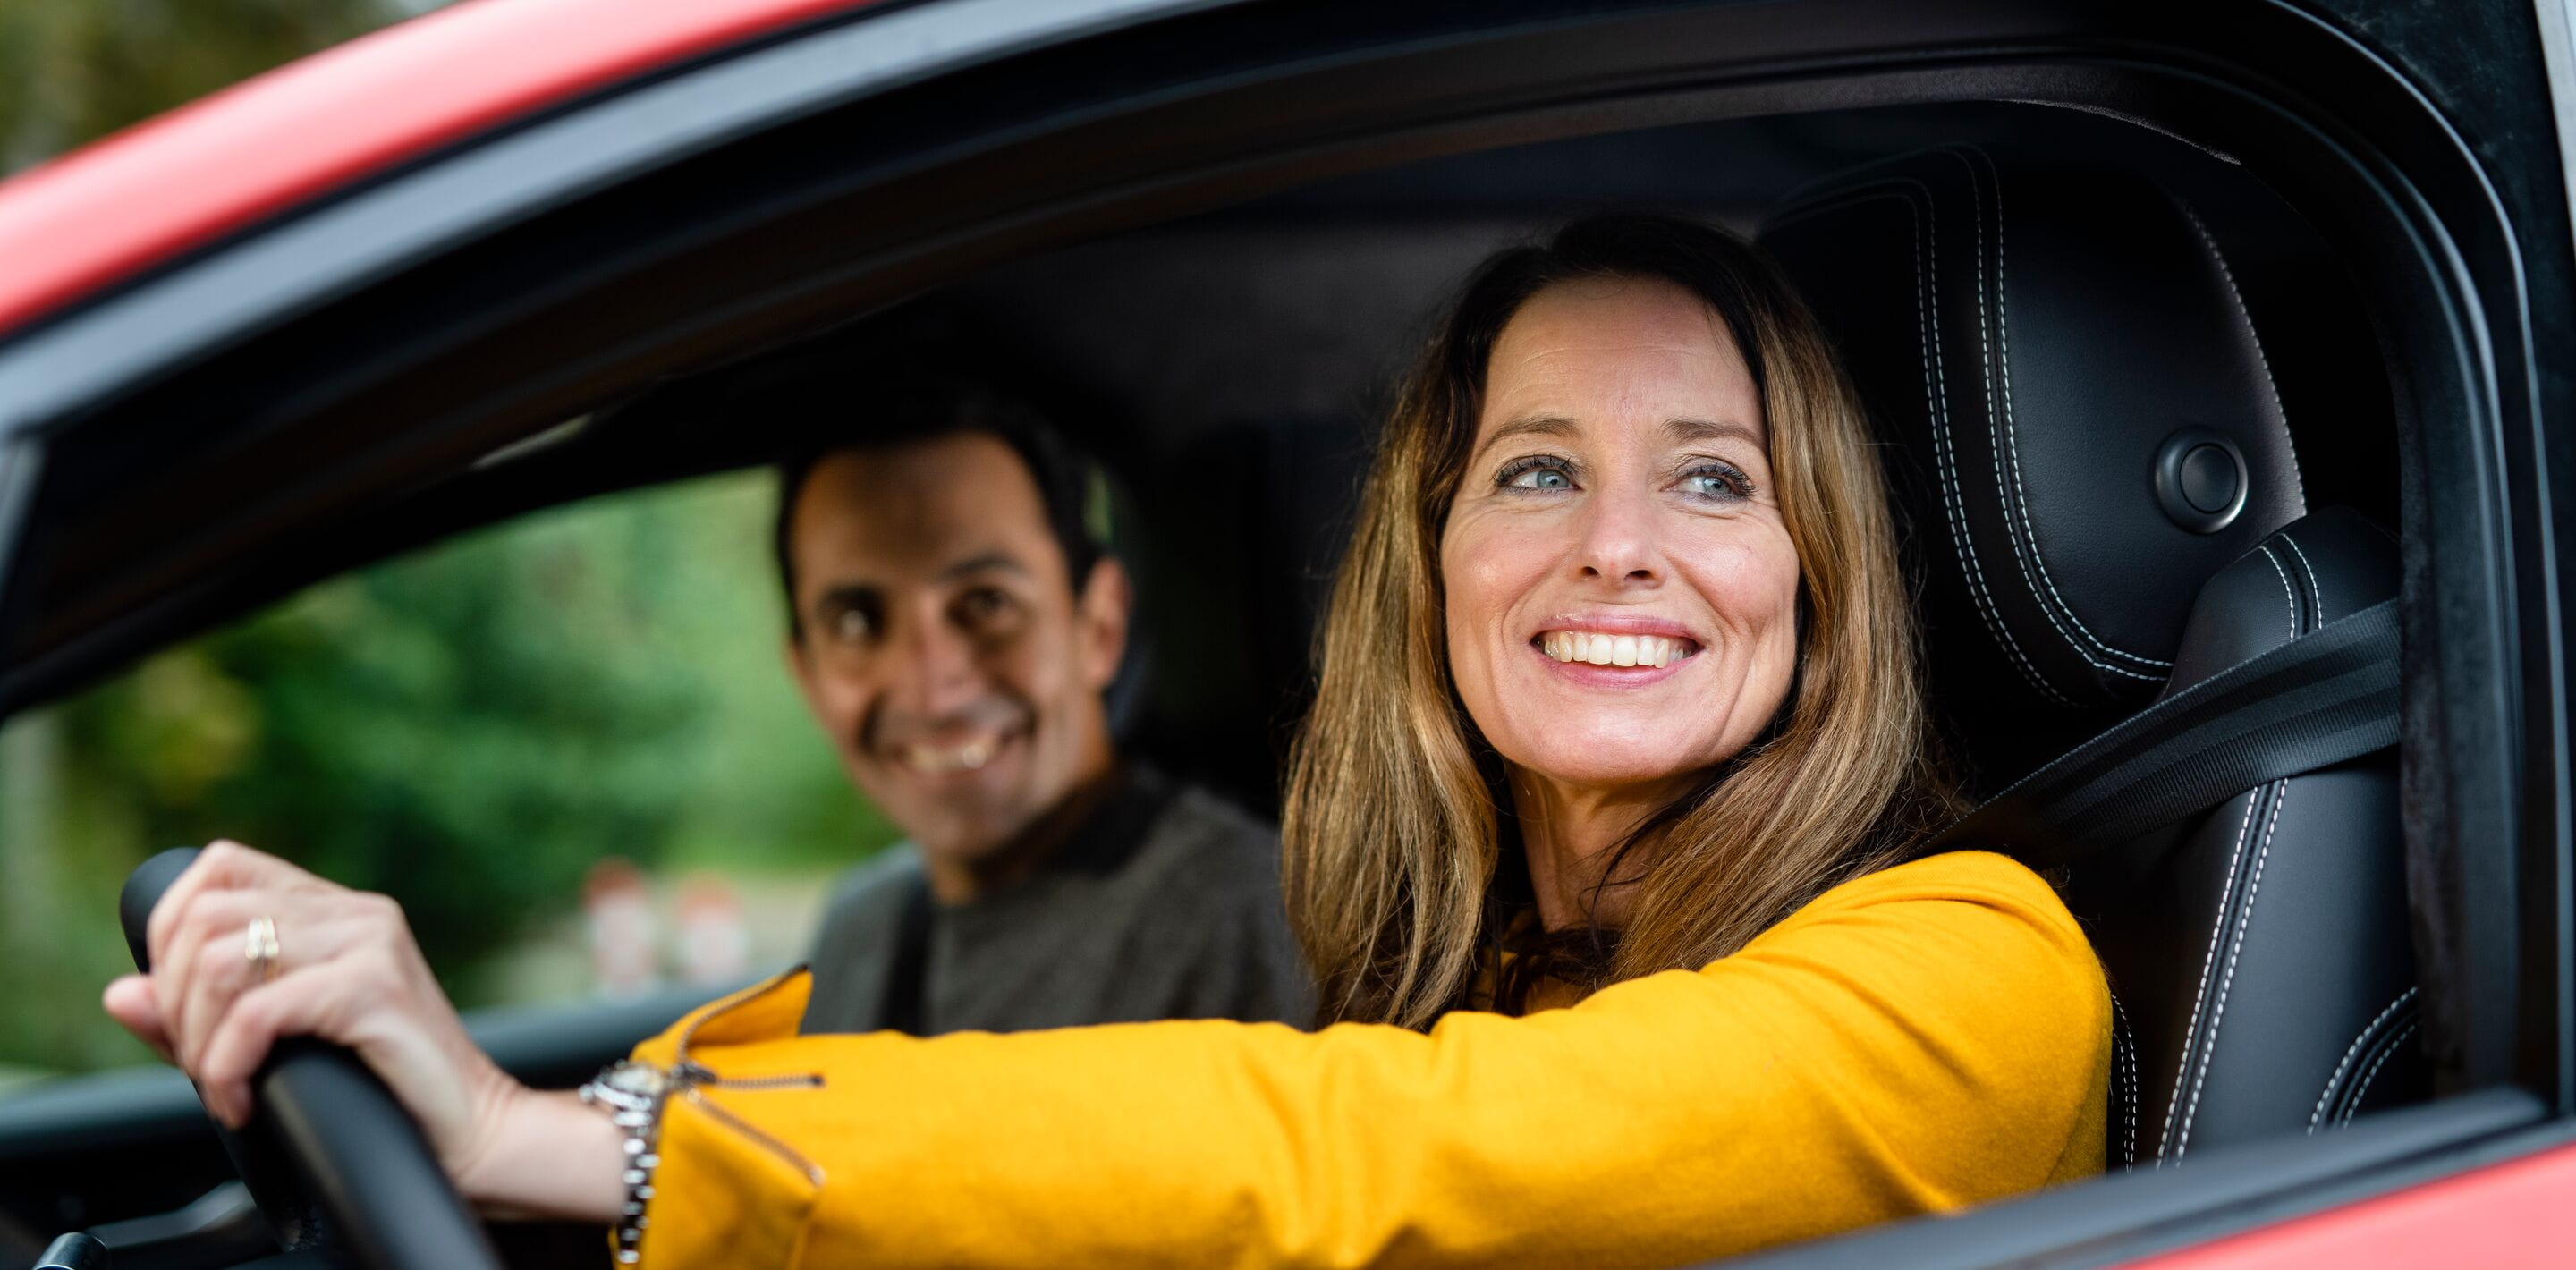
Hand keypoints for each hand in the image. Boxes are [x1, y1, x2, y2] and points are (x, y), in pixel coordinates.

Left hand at [99, 841, 551, 1206]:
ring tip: (223, 1085)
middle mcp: (356, 912)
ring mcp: (370, 943)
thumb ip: (200, 1018)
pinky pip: (258, 1011)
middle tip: (201, 1065)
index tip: (180, 1010)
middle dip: (175, 1000)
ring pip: (222, 958)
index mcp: (336, 910)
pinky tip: (242, 1101)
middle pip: (207, 913)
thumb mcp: (278, 1047)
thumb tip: (120, 993)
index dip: (169, 930)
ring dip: (198, 1039)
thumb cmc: (385, 1093)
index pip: (221, 866)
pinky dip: (227, 1065)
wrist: (475, 1132)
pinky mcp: (375, 988)